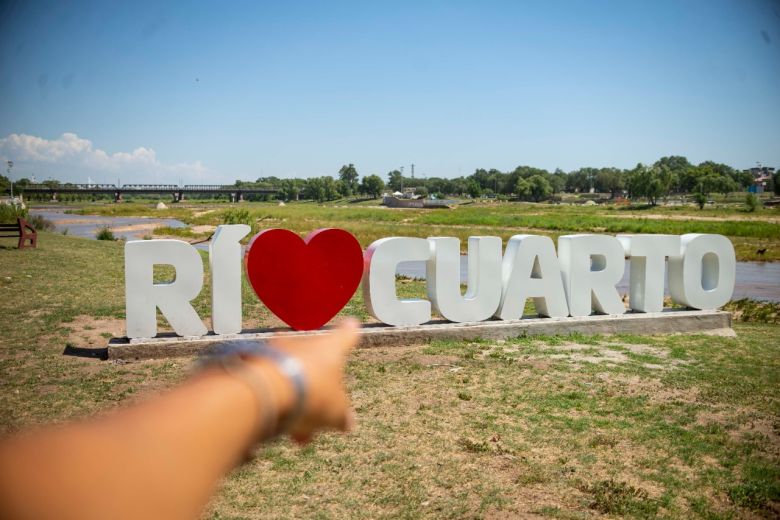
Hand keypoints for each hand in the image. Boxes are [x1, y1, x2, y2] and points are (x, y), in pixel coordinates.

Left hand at [258, 318, 359, 443]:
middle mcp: (305, 341)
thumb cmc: (310, 393)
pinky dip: (278, 401)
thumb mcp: (335, 412)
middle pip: (317, 362)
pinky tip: (279, 424)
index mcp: (331, 347)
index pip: (346, 336)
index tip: (352, 327)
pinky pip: (273, 382)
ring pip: (294, 375)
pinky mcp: (256, 360)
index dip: (350, 334)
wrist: (267, 391)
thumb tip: (346, 422)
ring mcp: (279, 349)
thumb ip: (342, 415)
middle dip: (319, 390)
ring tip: (298, 432)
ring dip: (298, 401)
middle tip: (322, 416)